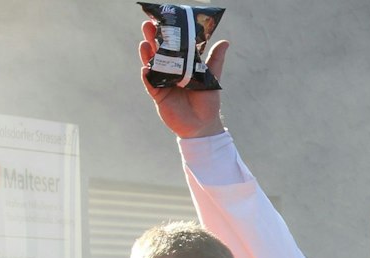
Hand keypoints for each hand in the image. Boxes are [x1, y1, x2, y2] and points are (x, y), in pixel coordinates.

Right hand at [138, 22, 227, 138]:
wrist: (203, 125)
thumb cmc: (208, 101)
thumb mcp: (212, 77)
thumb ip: (215, 60)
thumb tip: (225, 41)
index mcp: (182, 65)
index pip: (171, 46)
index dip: (165, 34)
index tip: (161, 20)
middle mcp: (170, 71)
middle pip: (158, 52)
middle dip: (152, 39)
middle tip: (147, 25)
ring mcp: (162, 82)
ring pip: (151, 65)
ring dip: (146, 54)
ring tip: (144, 43)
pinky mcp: (158, 95)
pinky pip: (150, 84)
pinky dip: (147, 76)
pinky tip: (145, 68)